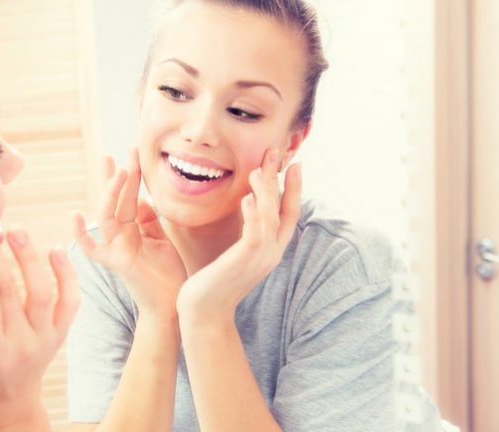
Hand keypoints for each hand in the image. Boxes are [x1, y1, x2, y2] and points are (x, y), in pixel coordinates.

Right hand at [0, 210, 80, 430]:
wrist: (9, 404)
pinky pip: (70, 301)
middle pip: (10, 292)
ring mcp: (45, 338)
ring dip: (30, 258)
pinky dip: (68, 274)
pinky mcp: (60, 332)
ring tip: (14, 229)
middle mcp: (21, 346)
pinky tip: (55, 249)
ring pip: (42, 292)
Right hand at [73, 148, 186, 320]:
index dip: (129, 176)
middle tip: (125, 151)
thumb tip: (142, 199)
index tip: (130, 154)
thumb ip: (149, 220)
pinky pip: (93, 249)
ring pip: (108, 215)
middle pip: (116, 200)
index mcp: (132, 230)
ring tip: (121, 171)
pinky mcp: (117, 262)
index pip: (128, 197)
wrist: (174, 305)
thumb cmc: (168, 275)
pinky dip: (82, 235)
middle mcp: (120, 236)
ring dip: (113, 193)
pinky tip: (75, 216)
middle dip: (119, 175)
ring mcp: (116, 248)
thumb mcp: (161, 240)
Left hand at [177, 149, 301, 323]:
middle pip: (284, 210)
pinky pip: (254, 233)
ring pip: (271, 218)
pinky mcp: (244, 261)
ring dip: (266, 192)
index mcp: (270, 250)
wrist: (204, 313)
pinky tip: (245, 197)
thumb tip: (246, 208)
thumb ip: (243, 233)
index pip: (289, 214)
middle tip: (278, 152)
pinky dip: (252, 213)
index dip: (293, 189)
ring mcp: (261, 258)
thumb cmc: (213, 283)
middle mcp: (271, 253)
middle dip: (282, 180)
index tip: (294, 164)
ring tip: (259, 169)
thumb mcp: (233, 253)